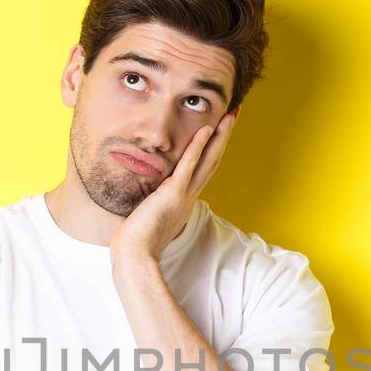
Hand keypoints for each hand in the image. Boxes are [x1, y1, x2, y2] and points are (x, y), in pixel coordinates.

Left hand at [110, 110, 237, 262]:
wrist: (135, 256)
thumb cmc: (137, 241)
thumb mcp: (149, 217)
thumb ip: (154, 205)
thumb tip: (147, 200)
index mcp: (185, 201)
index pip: (203, 170)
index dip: (213, 149)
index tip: (220, 132)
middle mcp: (189, 196)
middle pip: (213, 160)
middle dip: (224, 137)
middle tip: (234, 115)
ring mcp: (184, 195)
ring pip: (208, 160)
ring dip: (220, 136)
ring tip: (230, 116)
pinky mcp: (173, 194)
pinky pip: (189, 166)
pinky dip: (198, 147)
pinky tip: (206, 129)